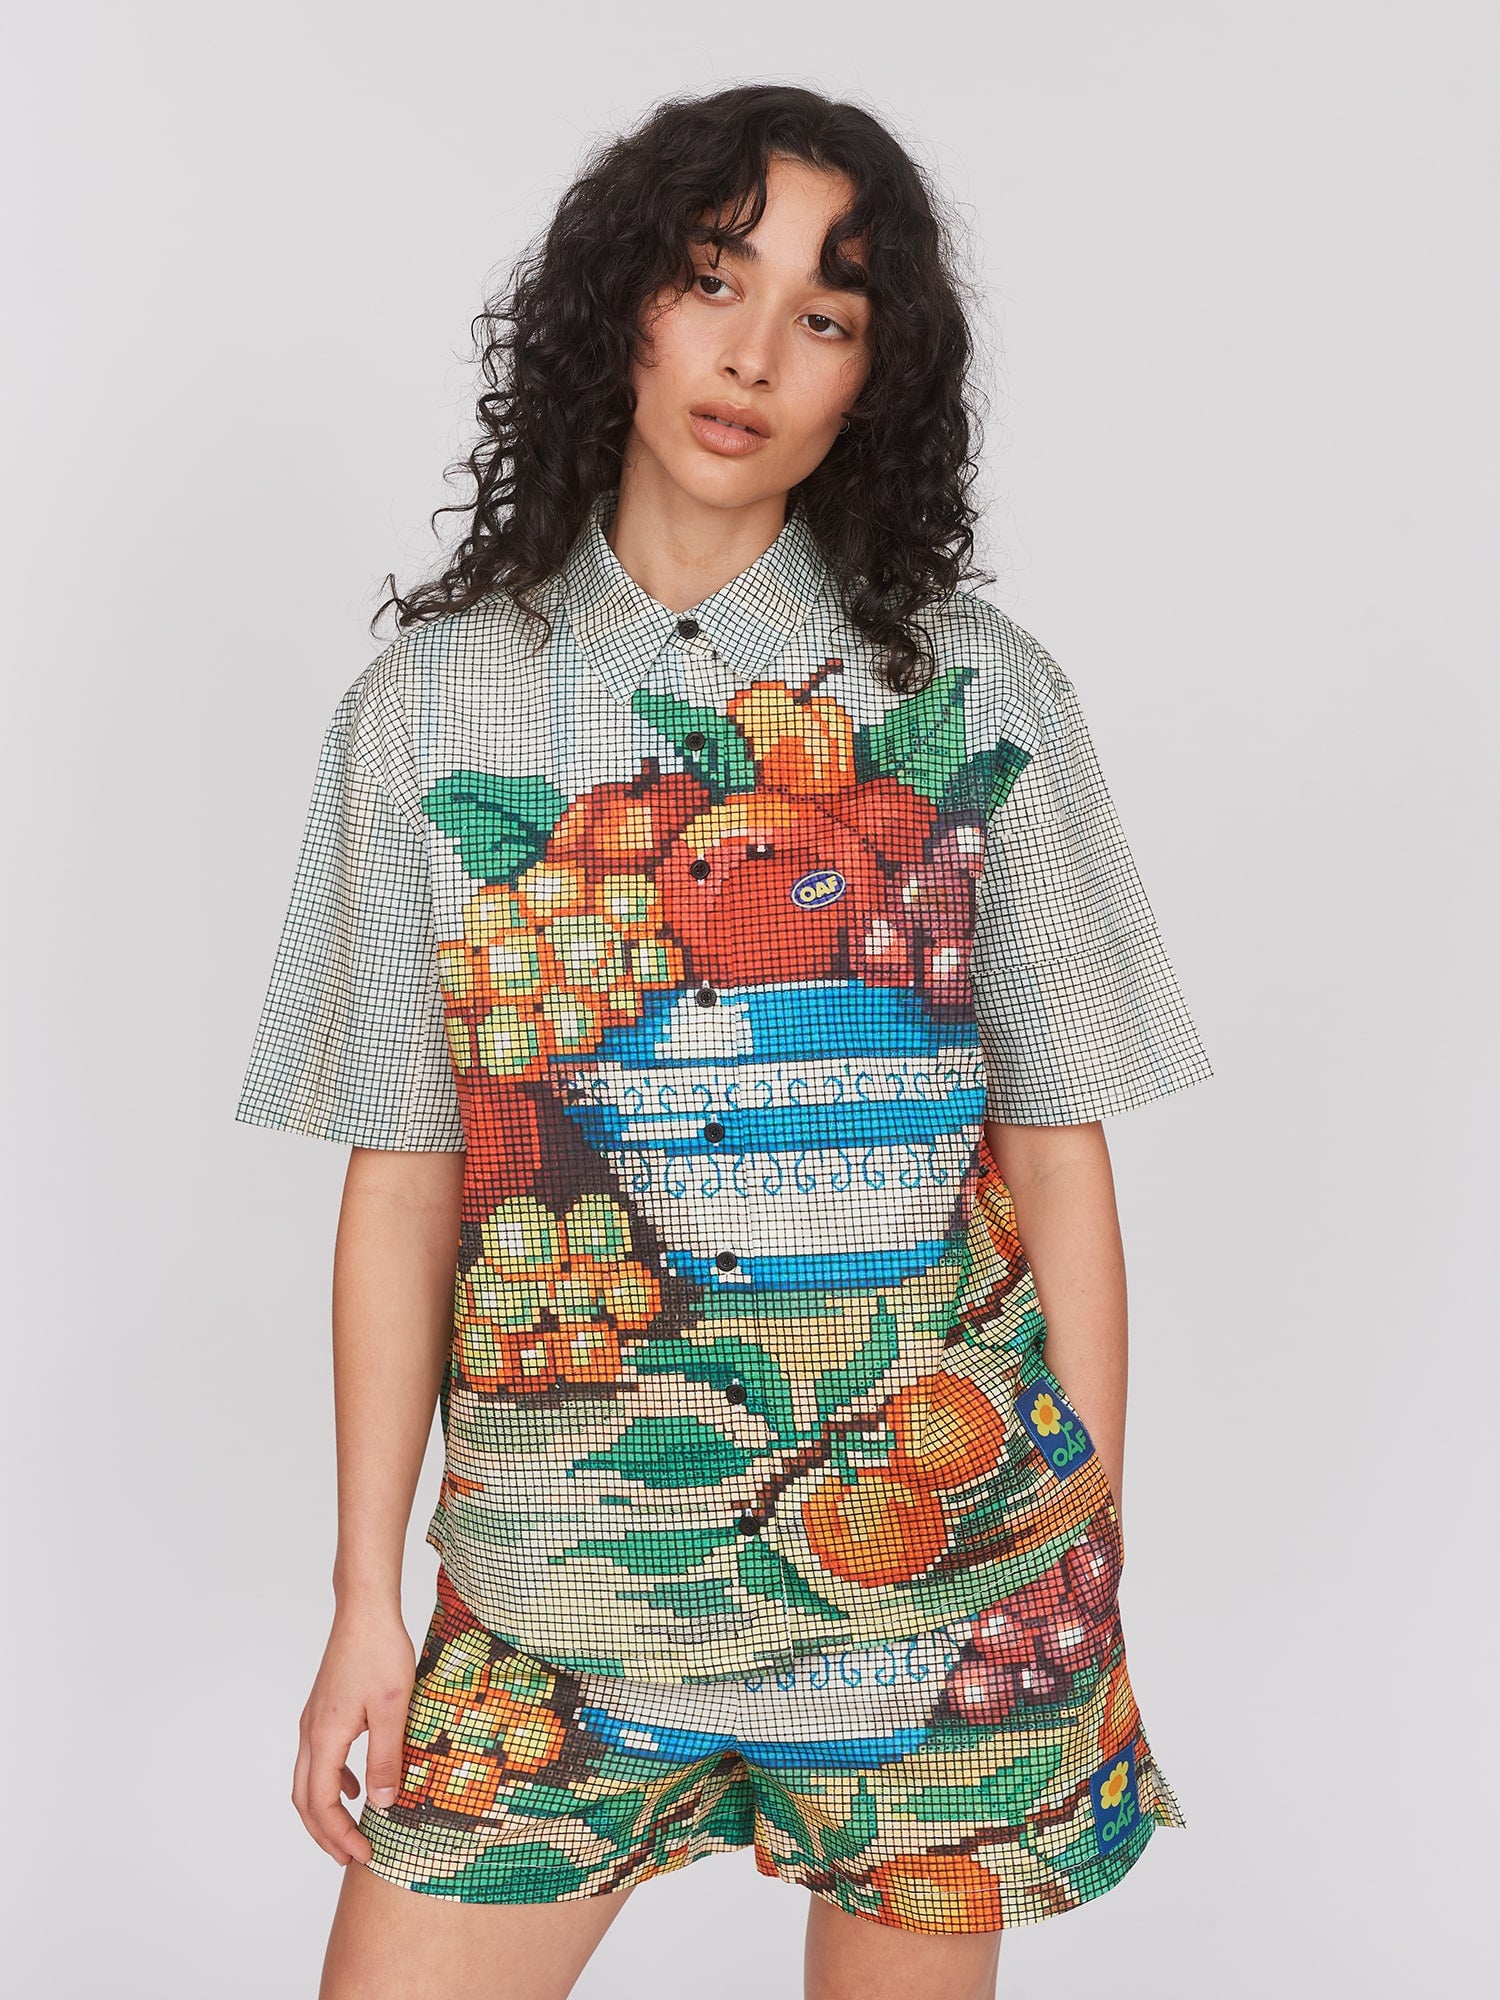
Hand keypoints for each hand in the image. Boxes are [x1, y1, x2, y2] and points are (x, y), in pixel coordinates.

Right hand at [291, 1606, 416, 1863]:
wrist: (365, 1611)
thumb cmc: (381, 1652)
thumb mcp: (392, 1710)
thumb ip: (385, 1758)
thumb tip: (382, 1805)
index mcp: (325, 1736)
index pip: (320, 1803)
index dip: (339, 1835)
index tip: (364, 1854)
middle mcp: (311, 1732)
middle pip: (304, 1798)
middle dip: (324, 1834)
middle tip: (349, 1858)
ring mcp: (314, 1720)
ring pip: (307, 1779)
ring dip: (325, 1810)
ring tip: (350, 1831)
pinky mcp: (323, 1710)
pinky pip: (319, 1759)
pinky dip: (331, 1783)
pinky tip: (356, 1786)